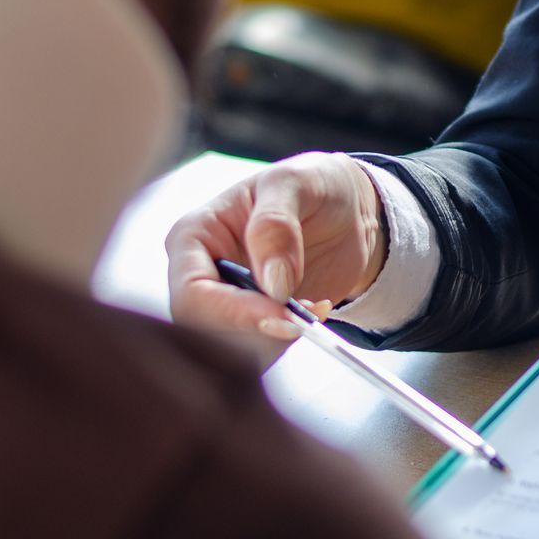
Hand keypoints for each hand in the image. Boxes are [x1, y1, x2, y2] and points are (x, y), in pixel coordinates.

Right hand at [166, 151, 388, 345]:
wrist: (347, 211)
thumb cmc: (313, 185)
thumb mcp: (297, 183)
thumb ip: (277, 224)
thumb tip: (272, 283)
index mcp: (193, 236)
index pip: (192, 293)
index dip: (233, 313)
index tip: (283, 314)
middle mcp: (201, 276)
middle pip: (204, 334)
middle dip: (257, 335)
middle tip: (303, 318)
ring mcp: (225, 305)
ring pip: (231, 353)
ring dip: (277, 342)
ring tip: (314, 305)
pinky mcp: (253, 326)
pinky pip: (261, 354)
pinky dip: (290, 343)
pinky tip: (316, 310)